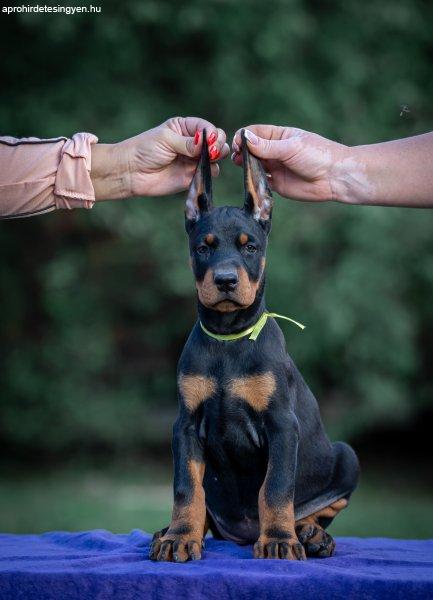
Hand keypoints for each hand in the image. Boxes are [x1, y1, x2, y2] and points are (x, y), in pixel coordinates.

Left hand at [91, 117, 228, 199]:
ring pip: (217, 158)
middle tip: (212, 151)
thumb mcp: (166, 139)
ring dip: (216, 158)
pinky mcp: (193, 177)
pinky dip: (210, 172)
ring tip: (207, 159)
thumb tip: (207, 143)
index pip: (208, 127)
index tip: (210, 139)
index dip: (213, 133)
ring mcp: (193, 160)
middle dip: (218, 145)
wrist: (132, 172)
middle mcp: (193, 143)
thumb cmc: (144, 150)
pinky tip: (201, 171)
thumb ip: (188, 142)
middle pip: (217, 141)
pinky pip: (209, 174)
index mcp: (186, 128)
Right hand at [232, 125, 348, 201]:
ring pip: (253, 166)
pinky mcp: (277, 184)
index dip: (244, 137)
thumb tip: (245, 139)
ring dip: (245, 166)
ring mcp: (275, 167)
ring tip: (241, 167)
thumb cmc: (317, 155)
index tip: (238, 144)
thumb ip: (267, 146)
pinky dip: (253, 181)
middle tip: (236, 157)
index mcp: (279, 136)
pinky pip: (260, 182)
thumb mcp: (290, 148)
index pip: (255, 132)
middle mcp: (275, 151)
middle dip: (241, 152)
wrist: (334, 177)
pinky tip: (251, 180)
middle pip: (251, 149)